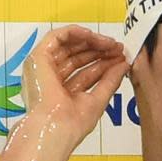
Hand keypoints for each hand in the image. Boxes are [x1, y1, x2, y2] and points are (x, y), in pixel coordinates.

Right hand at [21, 25, 128, 147]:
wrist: (57, 127)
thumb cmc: (72, 124)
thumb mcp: (98, 99)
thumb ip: (110, 81)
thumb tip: (124, 64)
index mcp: (62, 91)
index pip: (85, 71)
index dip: (104, 63)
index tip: (121, 58)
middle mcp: (50, 79)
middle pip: (77, 57)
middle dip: (100, 50)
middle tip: (118, 48)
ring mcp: (43, 68)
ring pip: (68, 45)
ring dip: (91, 41)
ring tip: (110, 43)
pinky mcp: (37, 58)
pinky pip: (56, 37)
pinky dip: (74, 32)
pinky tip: (93, 36)